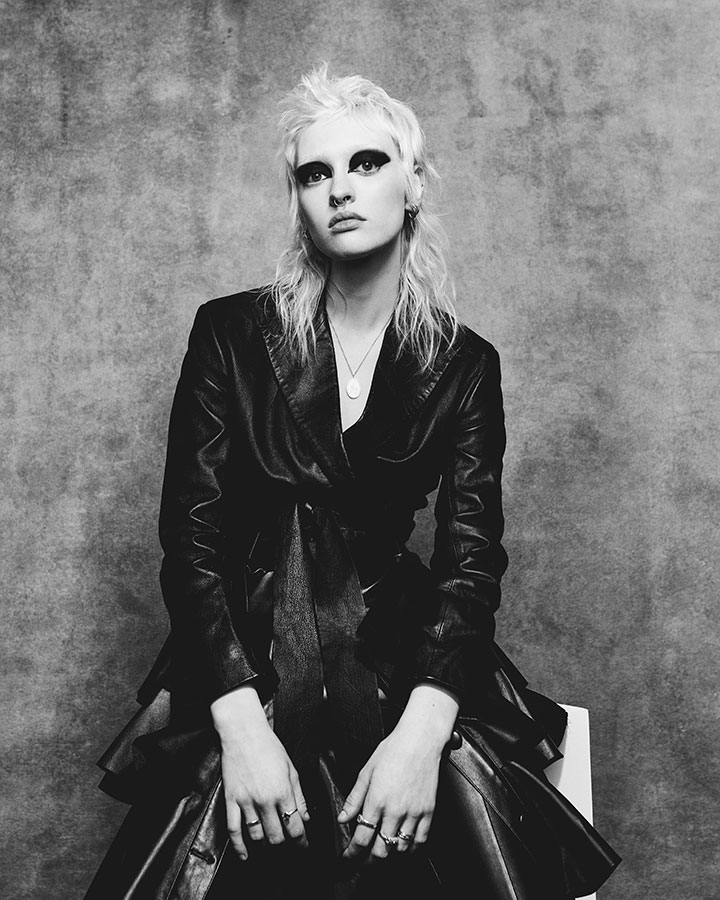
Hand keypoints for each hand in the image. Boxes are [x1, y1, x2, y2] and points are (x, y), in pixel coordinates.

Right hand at [211, 686, 309, 859]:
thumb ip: (300, 795)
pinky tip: (245, 855)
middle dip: (284, 844)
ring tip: (269, 846)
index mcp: (283, 791)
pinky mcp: (231, 800)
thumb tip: (306, 816)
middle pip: (277, 836)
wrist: (243, 733)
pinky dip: (239, 846)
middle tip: (287, 846)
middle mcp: (266, 800)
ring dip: (264, 845)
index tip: (303, 845)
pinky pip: (234, 830)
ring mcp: (247, 802)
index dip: (301, 840)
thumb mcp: (291, 768)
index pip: (295, 826)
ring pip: (257, 836)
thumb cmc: (269, 747)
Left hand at [337, 683, 458, 862]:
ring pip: (400, 850)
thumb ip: (354, 797)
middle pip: (380, 850)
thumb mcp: (366, 771)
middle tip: (362, 862)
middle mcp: (395, 810)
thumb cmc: (394, 750)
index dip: (352, 853)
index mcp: (376, 800)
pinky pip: (420, 841)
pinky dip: (411, 850)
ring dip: (389, 856)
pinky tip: (404, 848)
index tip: (347, 857)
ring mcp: (414, 813)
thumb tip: (342, 817)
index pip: (361, 838)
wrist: (421, 740)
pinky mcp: (428, 811)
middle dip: (368, 861)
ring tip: (381, 854)